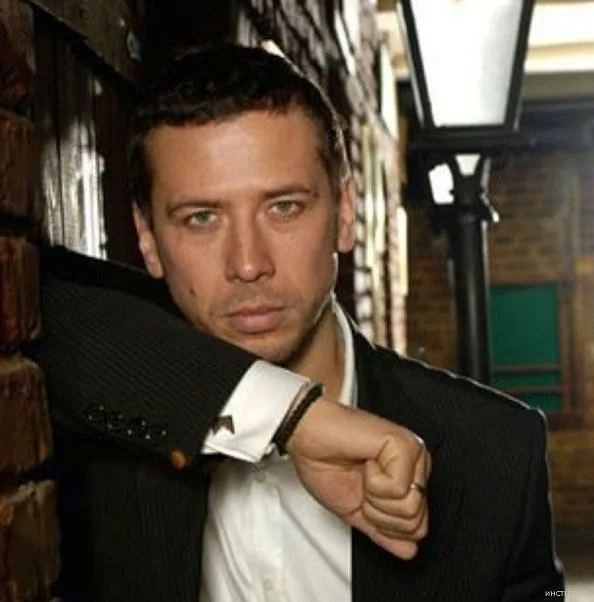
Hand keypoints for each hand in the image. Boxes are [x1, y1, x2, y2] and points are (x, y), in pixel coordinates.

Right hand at [286, 399, 430, 559]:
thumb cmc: (324, 461)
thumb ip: (383, 531)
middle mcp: (416, 465)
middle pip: (416, 522)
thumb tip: (409, 550)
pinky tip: (366, 461)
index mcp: (407, 478)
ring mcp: (412, 454)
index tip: (363, 496)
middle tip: (362, 484)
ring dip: (375, 498)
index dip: (383, 524)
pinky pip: (398, 489)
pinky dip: (373, 483)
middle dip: (379, 513)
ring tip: (364, 473)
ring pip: (410, 508)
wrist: (306, 437)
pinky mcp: (403, 445)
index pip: (417, 527)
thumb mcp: (355, 510)